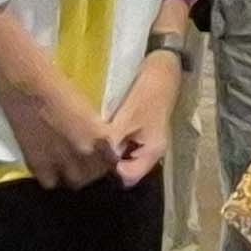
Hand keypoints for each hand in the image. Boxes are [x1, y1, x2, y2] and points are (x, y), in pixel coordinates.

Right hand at [3, 67, 117, 189]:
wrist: (27, 86)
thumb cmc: (59, 87)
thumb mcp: (88, 109)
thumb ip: (95, 131)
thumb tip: (99, 144)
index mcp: (100, 136)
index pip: (112, 163)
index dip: (107, 163)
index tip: (102, 160)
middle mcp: (84, 153)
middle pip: (93, 176)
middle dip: (90, 172)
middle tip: (83, 163)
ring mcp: (61, 161)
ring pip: (74, 182)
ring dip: (72, 176)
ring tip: (66, 166)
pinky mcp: (38, 164)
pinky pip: (50, 183)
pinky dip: (50, 177)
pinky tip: (48, 166)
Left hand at [97, 54, 178, 185]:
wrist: (162, 72)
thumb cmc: (148, 93)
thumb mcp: (129, 116)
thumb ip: (115, 139)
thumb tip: (100, 158)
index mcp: (152, 152)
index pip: (128, 178)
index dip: (110, 172)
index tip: (93, 160)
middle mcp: (150, 153)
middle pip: (125, 171)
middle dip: (107, 165)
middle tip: (87, 153)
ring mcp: (145, 144)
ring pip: (122, 159)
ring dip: (108, 154)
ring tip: (90, 144)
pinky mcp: (138, 134)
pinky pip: (122, 147)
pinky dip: (111, 144)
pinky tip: (99, 134)